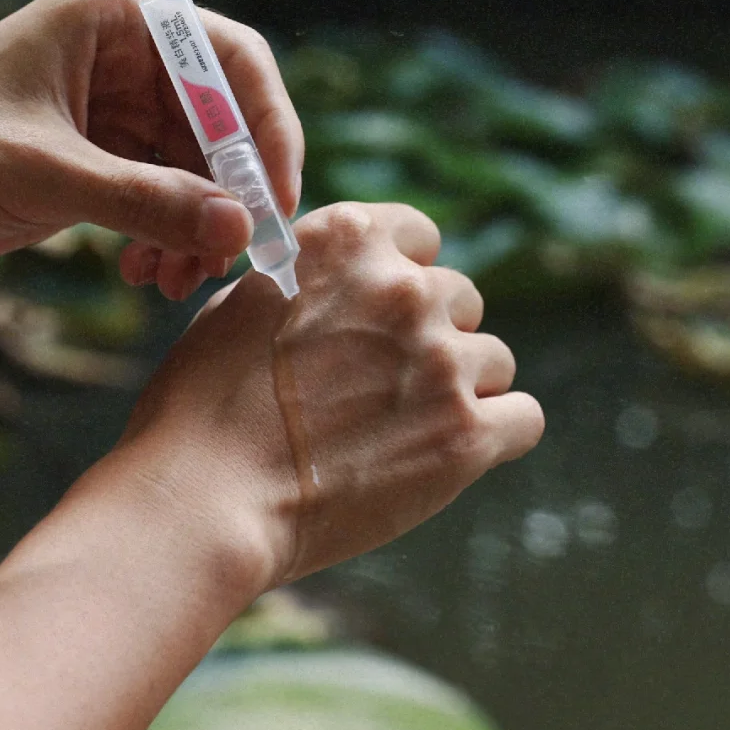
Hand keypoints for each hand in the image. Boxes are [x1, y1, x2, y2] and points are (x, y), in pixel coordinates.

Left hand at [0, 0, 302, 283]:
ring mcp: (112, 106)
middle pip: (220, 120)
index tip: (276, 200)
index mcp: (114, 17)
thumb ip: (147, 201)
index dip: (266, 127)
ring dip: (197, 227)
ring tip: (177, 280)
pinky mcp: (96, 155)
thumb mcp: (47, 175)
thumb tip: (242, 231)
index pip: (229, 58)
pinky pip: (161, 195)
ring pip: (196, 166)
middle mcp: (123, 53)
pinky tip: (142, 274)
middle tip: (229, 260)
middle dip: (228, 193)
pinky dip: (165, 235)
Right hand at [117, 202, 543, 588]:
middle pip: (459, 297)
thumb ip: (311, 279)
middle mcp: (403, 287)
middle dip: (428, 335)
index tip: (382, 310)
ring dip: (459, 386)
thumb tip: (347, 286)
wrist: (207, 496)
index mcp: (348, 240)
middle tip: (382, 384)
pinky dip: (496, 433)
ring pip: (493, 358)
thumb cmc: (206, 402)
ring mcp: (441, 360)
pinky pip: (523, 417)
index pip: (418, 234)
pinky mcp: (466, 434)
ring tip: (404, 428)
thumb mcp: (244, 302)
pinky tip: (453, 451)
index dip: (402, 273)